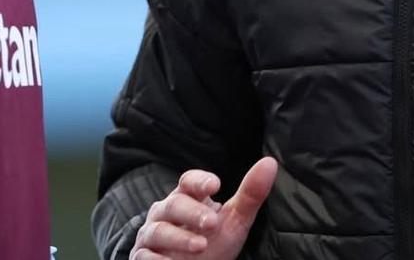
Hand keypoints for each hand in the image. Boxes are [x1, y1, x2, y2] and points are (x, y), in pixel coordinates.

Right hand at [131, 157, 277, 259]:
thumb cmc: (212, 243)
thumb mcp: (234, 221)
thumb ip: (250, 194)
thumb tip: (270, 162)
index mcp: (186, 198)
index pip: (188, 181)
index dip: (199, 181)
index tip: (215, 185)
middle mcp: (165, 213)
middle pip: (174, 204)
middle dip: (192, 212)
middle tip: (212, 222)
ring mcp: (151, 236)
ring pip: (158, 231)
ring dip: (179, 238)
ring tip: (201, 246)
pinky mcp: (142, 258)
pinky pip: (144, 256)